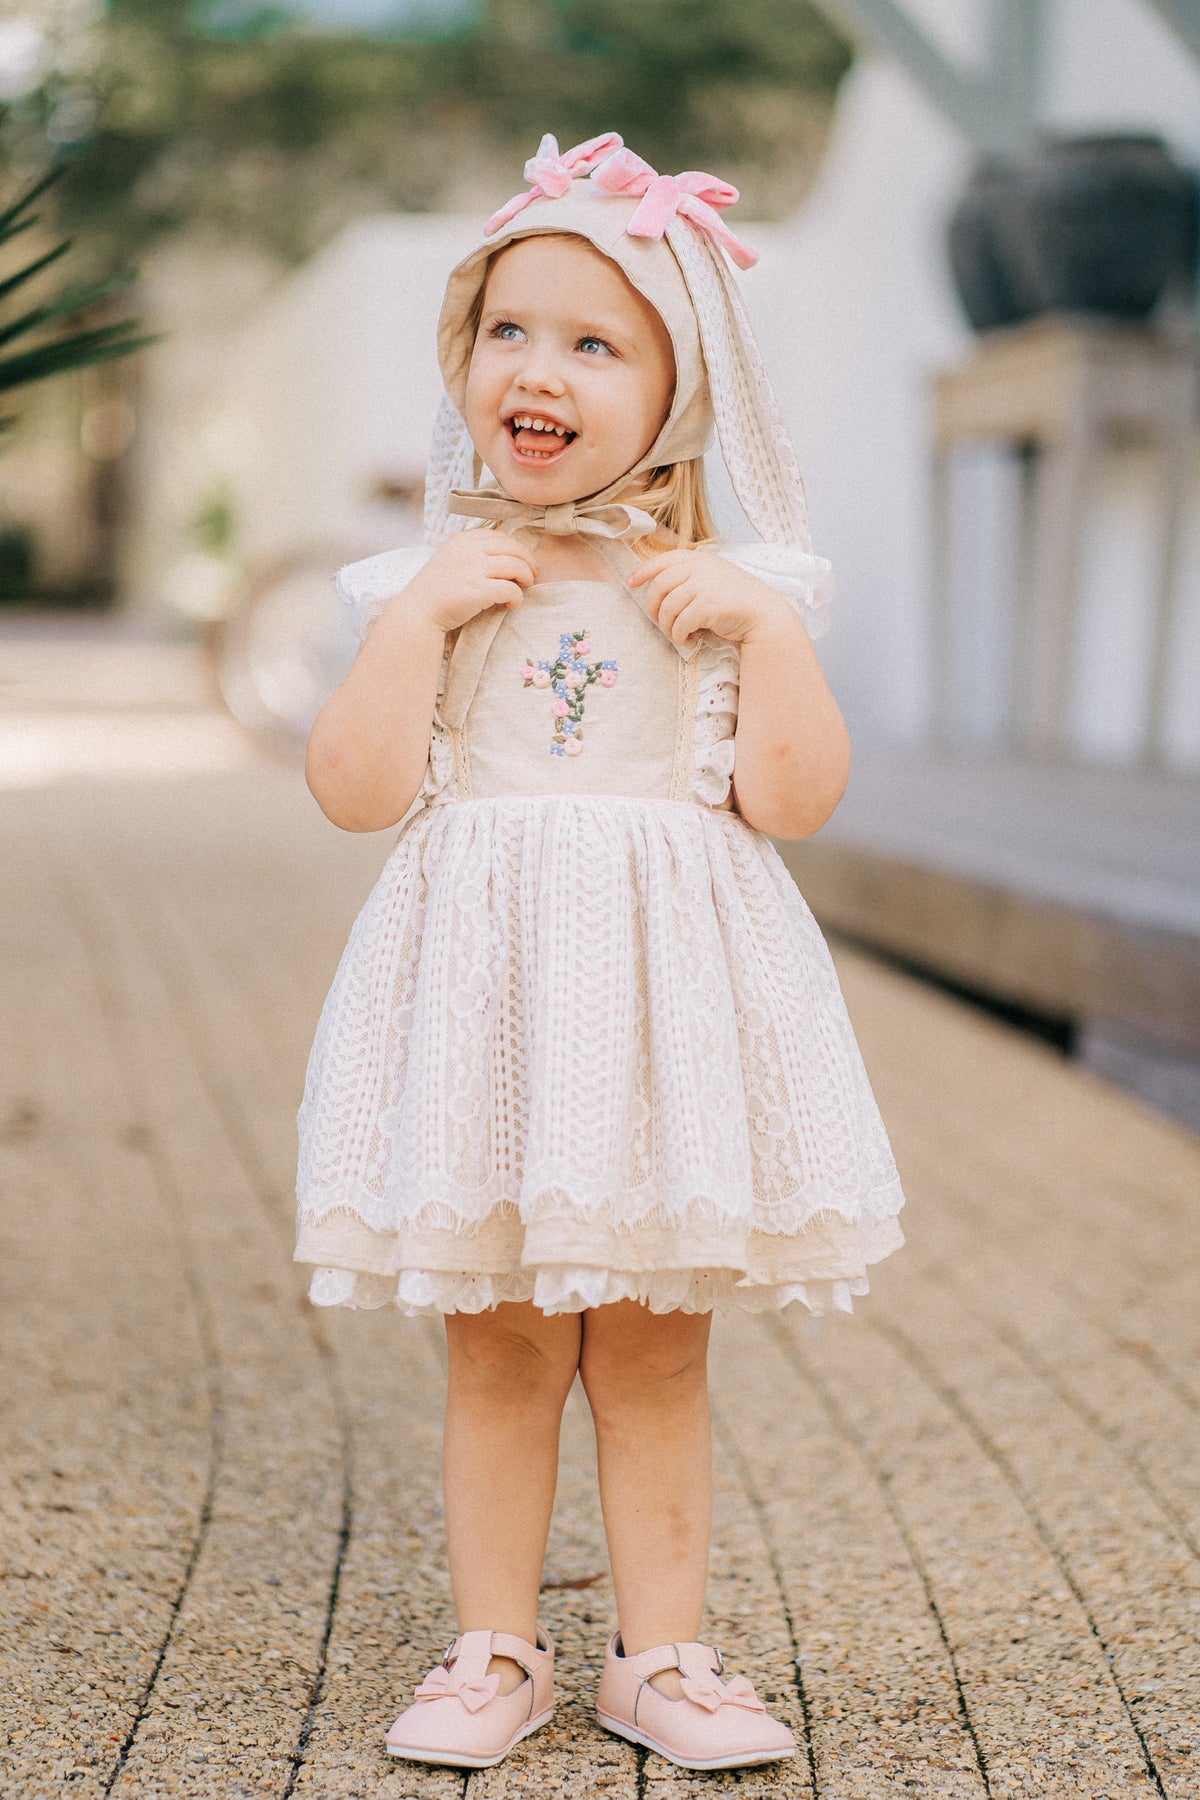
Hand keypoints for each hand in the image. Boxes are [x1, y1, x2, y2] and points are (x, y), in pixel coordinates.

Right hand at [391, 530, 536, 634]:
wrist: (418, 612)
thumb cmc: (436, 591)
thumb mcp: (451, 559)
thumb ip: (473, 553)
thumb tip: (507, 557)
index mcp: (463, 539)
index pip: (501, 537)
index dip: (517, 549)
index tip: (522, 563)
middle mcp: (469, 549)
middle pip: (514, 548)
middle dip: (529, 562)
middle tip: (531, 577)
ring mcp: (474, 568)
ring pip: (517, 566)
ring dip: (526, 579)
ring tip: (522, 590)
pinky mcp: (479, 590)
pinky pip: (511, 589)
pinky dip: (517, 598)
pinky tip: (511, 605)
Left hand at [628, 549, 791, 647]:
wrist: (762, 613)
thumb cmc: (734, 599)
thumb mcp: (712, 578)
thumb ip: (689, 577)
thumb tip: (658, 588)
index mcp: (698, 559)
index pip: (663, 561)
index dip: (643, 571)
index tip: (631, 583)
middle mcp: (700, 568)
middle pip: (660, 585)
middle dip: (652, 605)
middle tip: (657, 619)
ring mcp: (704, 585)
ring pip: (668, 607)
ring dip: (667, 625)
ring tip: (674, 633)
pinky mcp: (709, 605)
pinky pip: (681, 622)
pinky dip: (679, 634)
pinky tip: (686, 639)